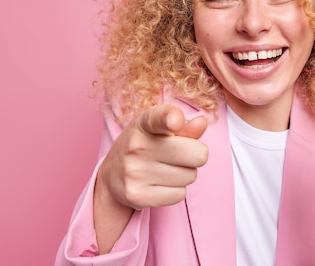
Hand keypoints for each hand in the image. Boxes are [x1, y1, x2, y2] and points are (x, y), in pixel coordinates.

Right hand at [93, 104, 207, 252]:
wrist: (112, 175)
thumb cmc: (146, 145)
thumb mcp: (162, 129)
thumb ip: (185, 127)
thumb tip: (202, 123)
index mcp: (145, 123)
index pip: (160, 117)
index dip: (171, 118)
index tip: (175, 122)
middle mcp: (137, 146)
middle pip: (198, 154)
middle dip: (195, 156)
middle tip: (178, 155)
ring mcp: (134, 172)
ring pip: (191, 176)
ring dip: (184, 174)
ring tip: (164, 169)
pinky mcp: (137, 196)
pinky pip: (180, 195)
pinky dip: (175, 191)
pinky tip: (159, 183)